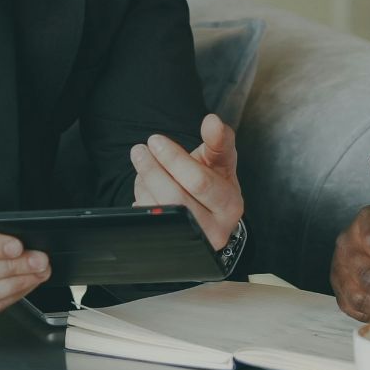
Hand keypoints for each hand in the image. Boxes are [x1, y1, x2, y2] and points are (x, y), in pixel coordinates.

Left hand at [130, 114, 243, 249]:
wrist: (209, 215)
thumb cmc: (213, 182)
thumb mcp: (220, 161)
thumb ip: (218, 139)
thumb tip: (212, 121)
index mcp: (230, 205)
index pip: (199, 181)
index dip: (174, 159)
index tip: (155, 140)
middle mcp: (216, 230)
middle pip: (176, 199)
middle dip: (153, 171)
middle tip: (139, 150)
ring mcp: (193, 244)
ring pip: (160, 213)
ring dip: (145, 186)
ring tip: (142, 166)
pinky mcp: (173, 249)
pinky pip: (150, 226)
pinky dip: (142, 202)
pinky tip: (145, 189)